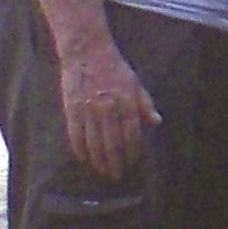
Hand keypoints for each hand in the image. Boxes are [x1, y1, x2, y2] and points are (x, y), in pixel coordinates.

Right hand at [56, 36, 160, 181]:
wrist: (86, 52)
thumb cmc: (114, 68)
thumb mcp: (136, 84)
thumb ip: (145, 104)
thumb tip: (156, 122)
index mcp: (126, 103)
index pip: (131, 136)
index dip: (132, 152)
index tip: (132, 163)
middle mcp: (108, 110)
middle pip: (112, 144)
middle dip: (115, 163)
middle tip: (116, 176)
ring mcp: (88, 110)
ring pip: (93, 143)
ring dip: (98, 160)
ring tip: (101, 171)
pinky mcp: (71, 109)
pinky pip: (75, 134)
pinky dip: (79, 149)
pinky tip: (83, 158)